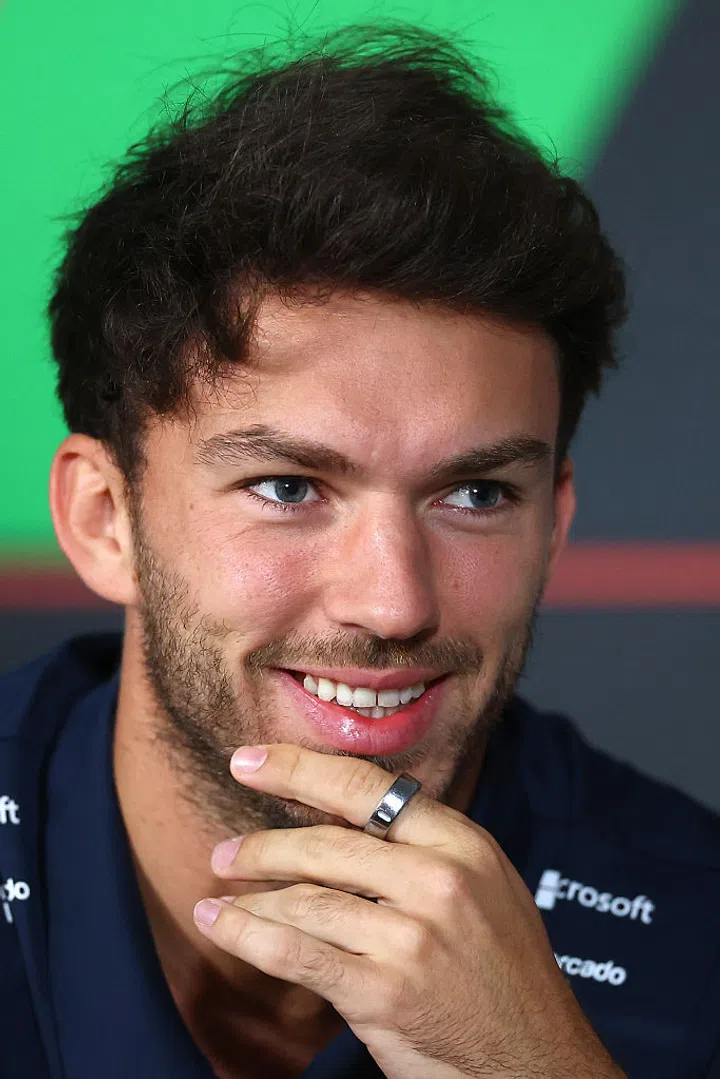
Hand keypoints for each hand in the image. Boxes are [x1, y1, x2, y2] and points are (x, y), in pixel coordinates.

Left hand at [193, 744, 625, 1078]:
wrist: (538, 1061)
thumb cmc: (504, 971)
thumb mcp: (485, 886)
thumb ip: (424, 848)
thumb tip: (342, 818)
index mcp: (462, 843)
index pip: (365, 788)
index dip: (297, 768)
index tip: (249, 761)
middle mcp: (438, 880)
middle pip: (325, 846)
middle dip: (263, 846)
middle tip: (226, 852)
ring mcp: (411, 937)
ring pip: (305, 901)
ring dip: (251, 897)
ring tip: (219, 895)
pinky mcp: (384, 992)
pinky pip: (296, 953)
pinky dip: (247, 936)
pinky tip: (219, 925)